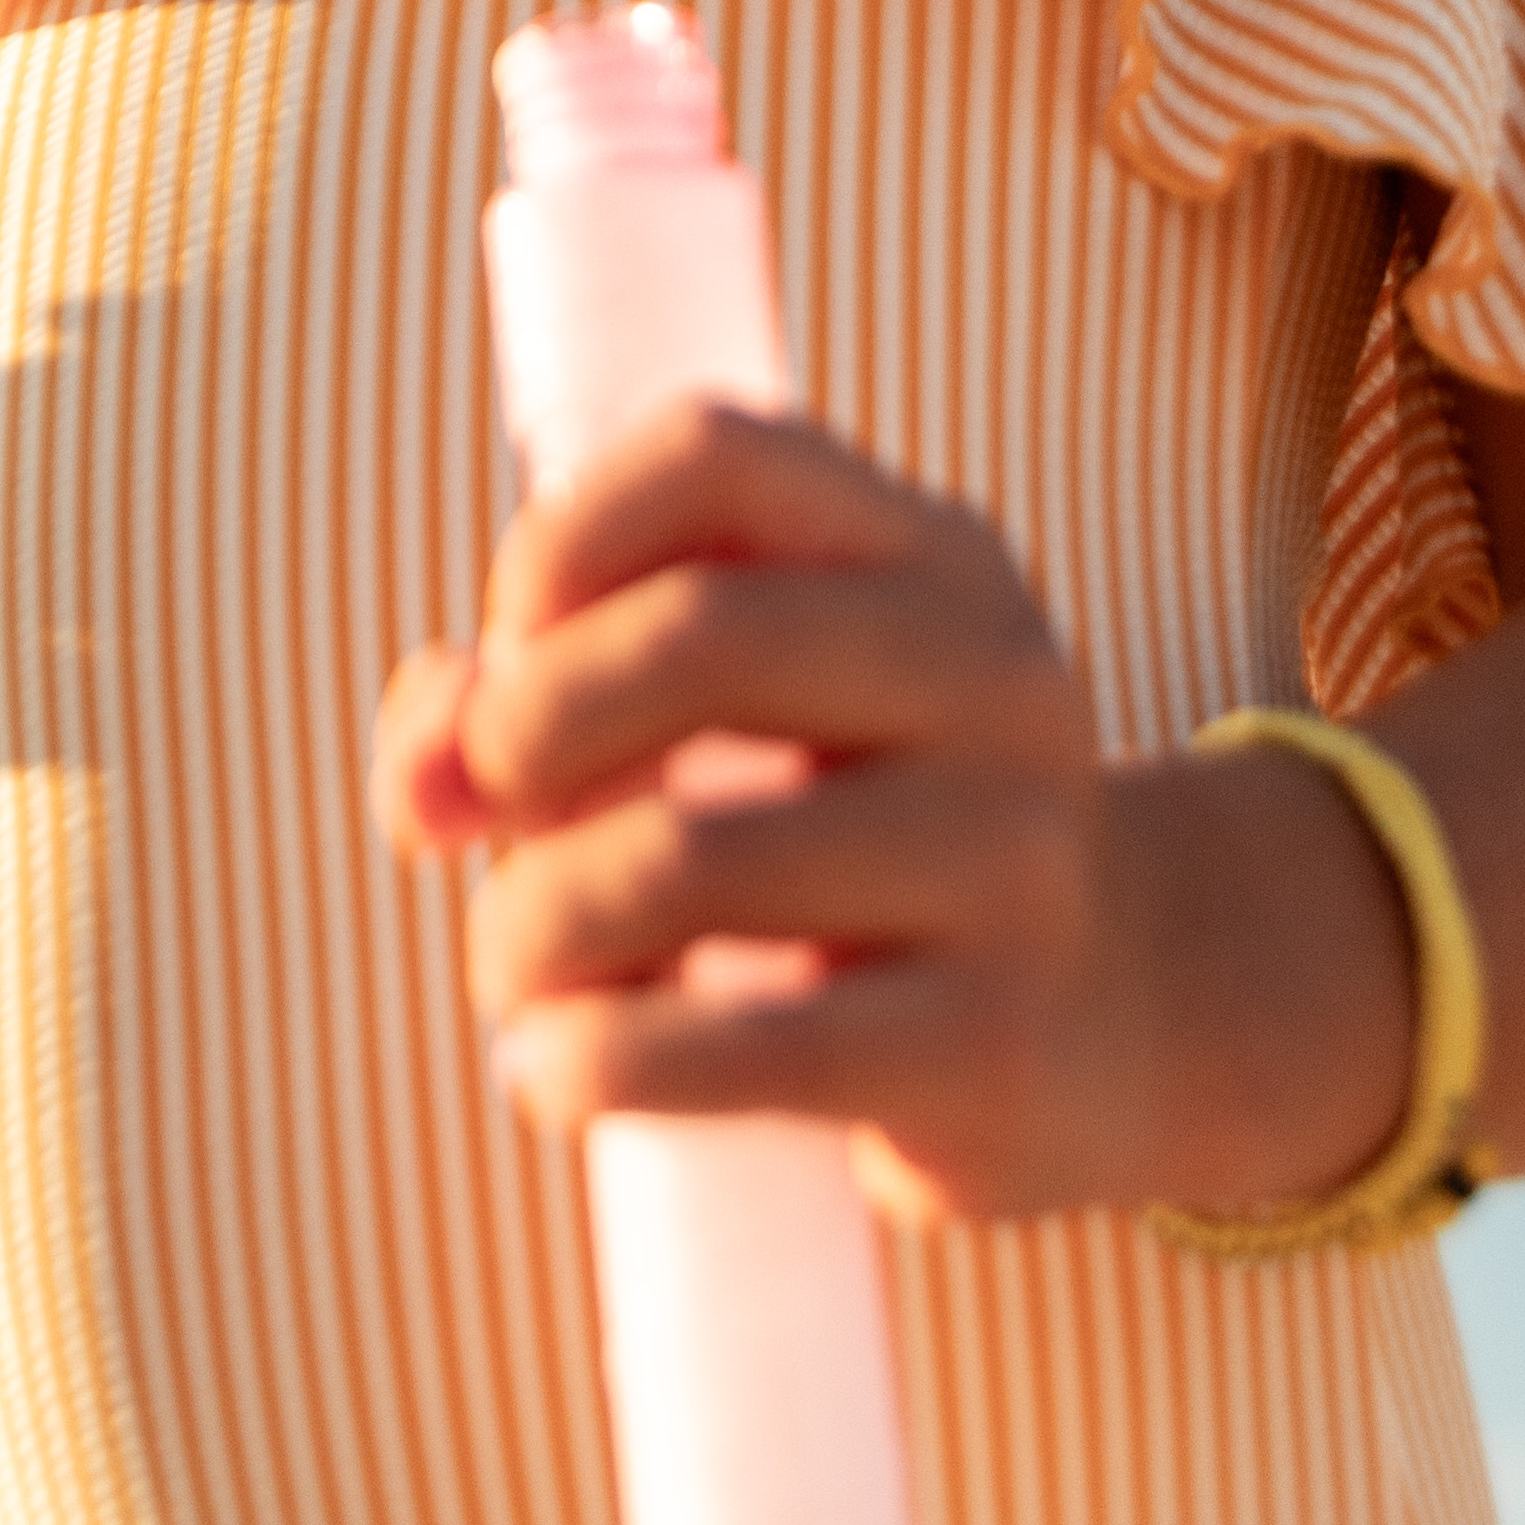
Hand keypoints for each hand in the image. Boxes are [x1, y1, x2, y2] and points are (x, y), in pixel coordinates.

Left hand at [372, 401, 1409, 1232]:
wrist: (1104, 1027)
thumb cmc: (846, 846)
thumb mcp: (729, 725)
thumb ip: (533, 701)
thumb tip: (420, 779)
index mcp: (928, 554)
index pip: (715, 452)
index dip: (558, 538)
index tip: (498, 654)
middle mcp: (993, 678)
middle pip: (698, 632)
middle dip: (525, 734)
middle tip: (478, 829)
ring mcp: (1012, 862)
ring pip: (691, 854)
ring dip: (534, 923)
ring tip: (511, 971)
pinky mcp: (990, 1044)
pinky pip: (746, 1045)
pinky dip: (597, 1060)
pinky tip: (551, 1073)